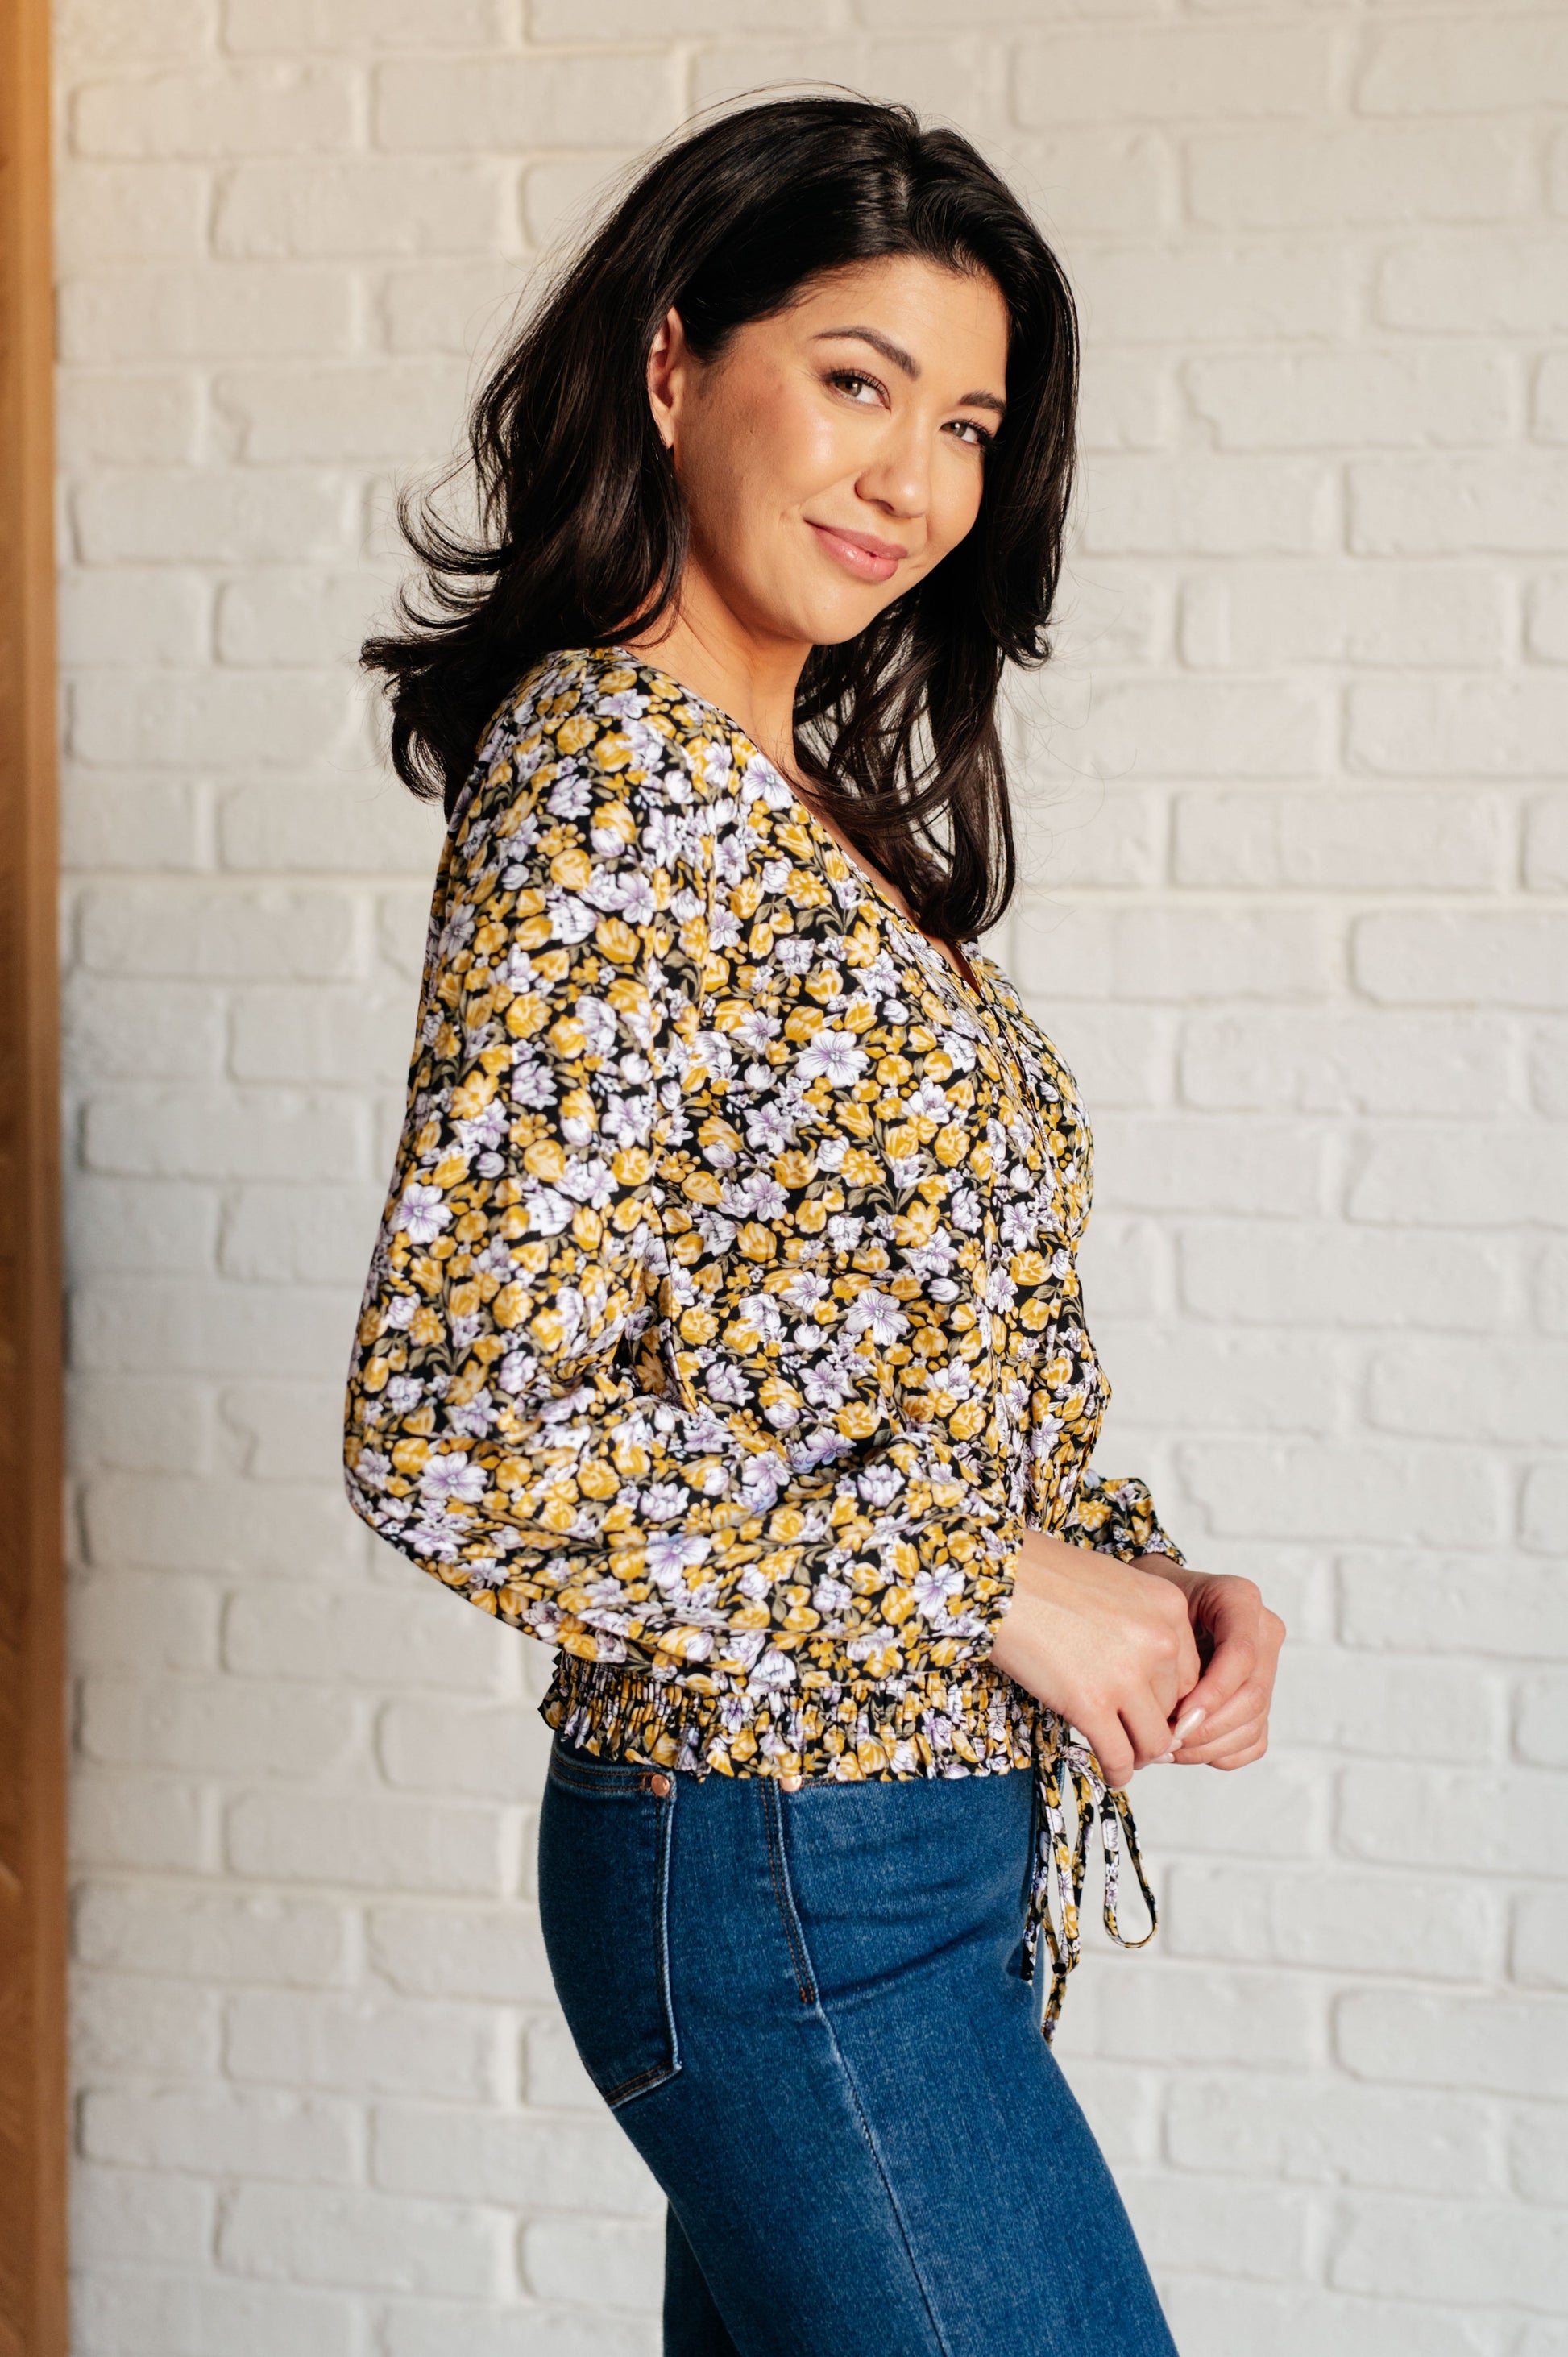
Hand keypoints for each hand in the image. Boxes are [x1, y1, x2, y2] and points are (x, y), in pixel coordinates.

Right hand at [988, 1529, 1202, 1790]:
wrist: (998, 1578)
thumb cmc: (1044, 1575)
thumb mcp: (1115, 1585)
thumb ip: (1140, 1623)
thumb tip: (1146, 1675)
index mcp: (1168, 1606)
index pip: (1189, 1672)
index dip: (1170, 1699)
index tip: (1153, 1711)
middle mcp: (1159, 1640)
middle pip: (1175, 1706)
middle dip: (1156, 1724)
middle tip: (1136, 1735)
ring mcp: (1127, 1674)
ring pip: (1154, 1738)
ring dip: (1141, 1753)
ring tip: (1126, 1757)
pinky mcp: (1091, 1704)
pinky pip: (1120, 1755)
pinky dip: (1119, 1772)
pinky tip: (1112, 1774)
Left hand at [1136, 1557, 1285, 1770]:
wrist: (1155, 1606)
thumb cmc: (1148, 1604)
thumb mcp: (1151, 1608)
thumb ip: (1167, 1649)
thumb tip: (1176, 1715)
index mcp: (1241, 1599)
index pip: (1241, 1655)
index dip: (1212, 1693)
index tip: (1176, 1717)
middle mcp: (1263, 1632)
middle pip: (1251, 1695)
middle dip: (1207, 1726)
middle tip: (1165, 1740)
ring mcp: (1268, 1668)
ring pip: (1253, 1724)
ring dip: (1208, 1746)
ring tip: (1166, 1749)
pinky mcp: (1262, 1700)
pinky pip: (1252, 1742)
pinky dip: (1218, 1754)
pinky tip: (1183, 1750)